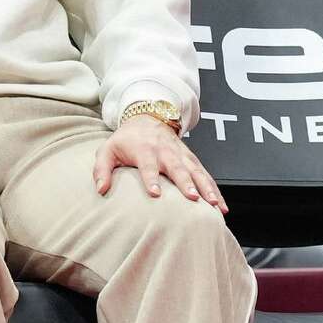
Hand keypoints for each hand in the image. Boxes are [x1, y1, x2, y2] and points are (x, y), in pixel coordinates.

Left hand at [93, 118, 226, 211]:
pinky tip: (221, 205)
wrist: (147, 117)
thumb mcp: (108, 150)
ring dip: (206, 188)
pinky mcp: (191, 159)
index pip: (148, 165)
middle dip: (186, 183)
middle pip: (177, 169)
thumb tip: (101, 189)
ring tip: (214, 205)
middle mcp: (165, 152)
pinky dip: (215, 189)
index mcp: (144, 150)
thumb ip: (101, 170)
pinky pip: (205, 175)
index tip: (155, 194)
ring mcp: (181, 155)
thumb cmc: (126, 139)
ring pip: (196, 172)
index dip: (151, 179)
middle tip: (192, 199)